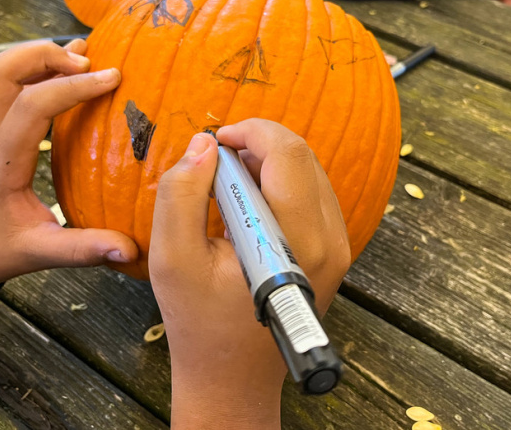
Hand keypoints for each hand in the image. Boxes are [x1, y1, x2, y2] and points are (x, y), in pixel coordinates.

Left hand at [0, 40, 138, 290]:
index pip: (32, 104)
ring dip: (42, 57)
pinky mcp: (1, 130)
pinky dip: (42, 71)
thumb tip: (129, 250)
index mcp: (3, 160)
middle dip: (46, 55)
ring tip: (85, 59)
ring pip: (3, 71)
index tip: (112, 79)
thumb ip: (82, 250)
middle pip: (2, 70)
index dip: (73, 86)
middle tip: (89, 62)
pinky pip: (14, 86)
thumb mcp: (37, 254)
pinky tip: (73, 75)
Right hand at [149, 119, 350, 429]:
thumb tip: (205, 144)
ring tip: (227, 181)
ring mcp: (337, 247)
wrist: (234, 377)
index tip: (214, 141)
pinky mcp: (333, 251)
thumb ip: (181, 194)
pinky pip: (312, 194)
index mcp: (297, 242)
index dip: (250, 132)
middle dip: (258, 143)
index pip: (288, 155)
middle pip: (303, 157)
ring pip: (310, 171)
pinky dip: (280, 182)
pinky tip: (247, 201)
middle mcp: (330, 240)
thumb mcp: (173, 259)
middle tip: (217, 160)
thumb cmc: (199, 323)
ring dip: (269, 161)